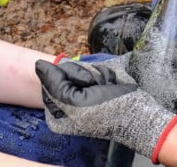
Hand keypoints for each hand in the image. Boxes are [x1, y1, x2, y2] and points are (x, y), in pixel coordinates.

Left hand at [35, 60, 175, 156]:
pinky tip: (111, 84)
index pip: (48, 82)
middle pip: (63, 71)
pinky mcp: (96, 81)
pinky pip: (94, 65)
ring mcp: (82, 90)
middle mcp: (67, 101)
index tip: (81, 94)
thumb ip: (53, 83)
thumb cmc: (107, 113)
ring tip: (106, 88)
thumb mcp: (75, 103)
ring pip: (80, 66)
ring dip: (96, 75)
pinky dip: (105, 72)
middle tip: (95, 90)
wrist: (139, 113)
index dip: (65, 82)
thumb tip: (37, 64)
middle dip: (82, 77)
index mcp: (56, 113)